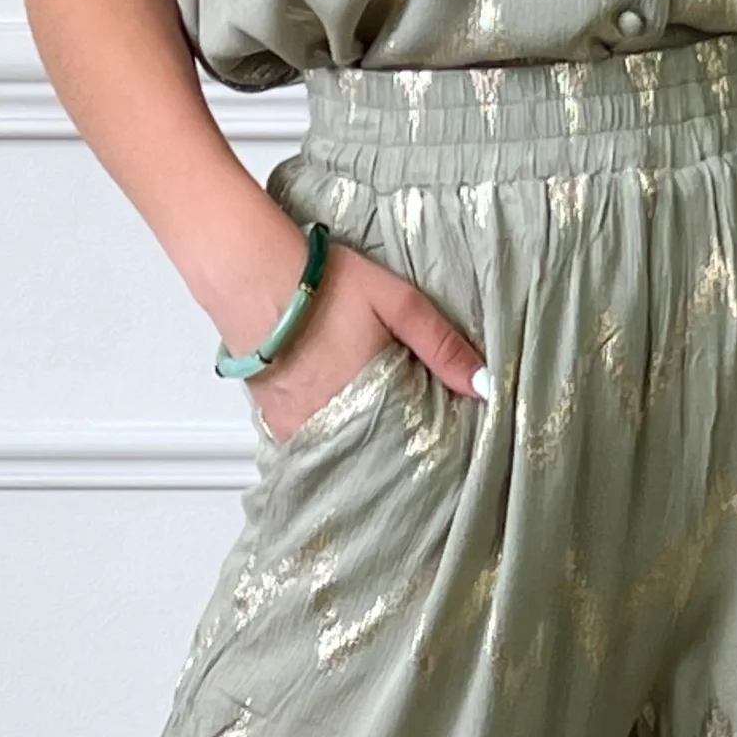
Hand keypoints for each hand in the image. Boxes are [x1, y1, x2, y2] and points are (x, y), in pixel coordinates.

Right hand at [220, 218, 488, 445]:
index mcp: (374, 404)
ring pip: (346, 460)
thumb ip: (442, 345)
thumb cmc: (323, 283)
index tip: (446, 449)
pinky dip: (331, 447)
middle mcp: (338, 427)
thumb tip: (485, 386)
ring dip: (364, 455)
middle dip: (398, 457)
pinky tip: (344, 436)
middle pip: (380, 461)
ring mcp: (304, 433)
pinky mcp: (279, 430)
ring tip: (378, 441)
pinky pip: (314, 453)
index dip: (430, 448)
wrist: (251, 275)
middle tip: (414, 450)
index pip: (415, 449)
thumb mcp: (398, 303)